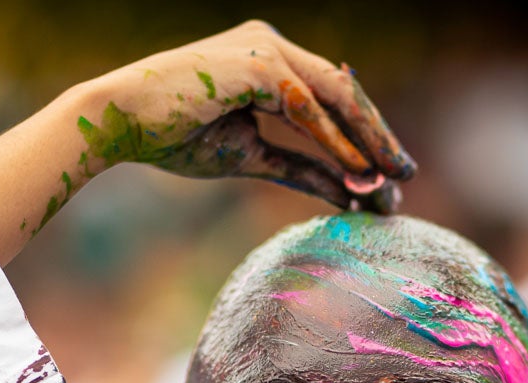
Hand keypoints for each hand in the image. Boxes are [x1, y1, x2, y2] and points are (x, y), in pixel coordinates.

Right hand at [0, 21, 416, 265]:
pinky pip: (307, 107)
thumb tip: (344, 193)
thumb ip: (297, 167)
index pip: (329, 96)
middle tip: (406, 171)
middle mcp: (272, 44)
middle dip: (376, 134)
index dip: (360, 133)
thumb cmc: (172, 137)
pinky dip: (334, 141)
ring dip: (365, 140)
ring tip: (392, 176)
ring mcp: (266, 48)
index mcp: (267, 59)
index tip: (386, 169)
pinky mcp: (257, 62)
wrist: (120, 119)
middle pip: (342, 91)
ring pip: (333, 96)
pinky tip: (357, 171)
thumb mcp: (248, 157)